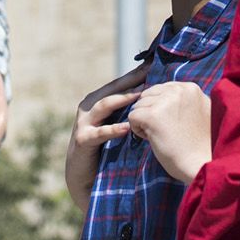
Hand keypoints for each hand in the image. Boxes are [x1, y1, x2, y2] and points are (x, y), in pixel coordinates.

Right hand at [65, 65, 147, 205]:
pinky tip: (127, 128)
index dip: (137, 73)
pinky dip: (113, 129)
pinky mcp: (83, 139)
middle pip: (113, 88)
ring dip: (122, 99)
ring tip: (140, 95)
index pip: (120, 83)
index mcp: (99, 100)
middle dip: (132, 79)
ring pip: (105, 104)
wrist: (83, 176)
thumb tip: (156, 99)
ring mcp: (84, 122)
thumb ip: (129, 113)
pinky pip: (99, 132)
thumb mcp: (116, 126)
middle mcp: (90, 106)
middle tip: (149, 71)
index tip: (154, 62)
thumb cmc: (104, 149)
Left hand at [126, 80, 212, 185]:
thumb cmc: (200, 145)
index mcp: (189, 88)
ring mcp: (164, 102)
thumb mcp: (199, 112)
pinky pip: (133, 116)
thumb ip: (184, 100)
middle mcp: (177, 90)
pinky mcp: (152, 116)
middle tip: (164, 130)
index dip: (160, 107)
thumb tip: (164, 97)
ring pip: (139, 105)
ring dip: (144, 121)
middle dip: (150, 111)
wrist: (202, 164)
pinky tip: (151, 139)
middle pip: (148, 95)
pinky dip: (137, 130)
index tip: (170, 122)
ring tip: (159, 135)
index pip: (161, 89)